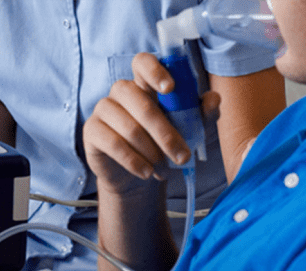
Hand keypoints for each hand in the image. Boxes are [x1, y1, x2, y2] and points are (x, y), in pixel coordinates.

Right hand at [84, 53, 219, 194]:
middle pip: (141, 103)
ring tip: (164, 169)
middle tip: (183, 156)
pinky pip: (114, 144)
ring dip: (152, 153)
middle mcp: (121, 91)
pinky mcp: (92, 131)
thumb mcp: (188, 130)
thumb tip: (213, 98)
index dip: (154, 70)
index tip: (170, 89)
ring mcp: (103, 109)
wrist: (140, 173)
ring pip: (130, 128)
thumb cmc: (163, 144)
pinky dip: (134, 161)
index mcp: (144, 83)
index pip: (142, 62)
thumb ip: (201, 114)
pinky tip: (147, 172)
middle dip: (166, 133)